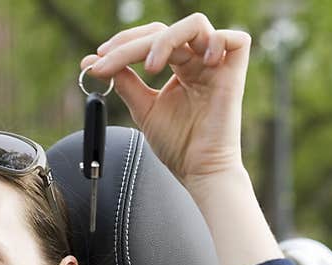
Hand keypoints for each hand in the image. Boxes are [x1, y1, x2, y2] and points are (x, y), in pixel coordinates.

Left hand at [81, 13, 250, 184]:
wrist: (199, 171)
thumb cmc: (179, 146)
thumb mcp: (143, 109)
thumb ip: (125, 83)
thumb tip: (94, 64)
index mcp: (180, 66)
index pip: (150, 38)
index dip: (124, 43)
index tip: (98, 60)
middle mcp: (197, 61)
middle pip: (163, 31)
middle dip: (130, 44)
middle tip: (108, 63)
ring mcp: (216, 66)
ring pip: (195, 25)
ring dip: (165, 40)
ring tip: (151, 66)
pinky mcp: (235, 75)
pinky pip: (236, 40)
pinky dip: (215, 42)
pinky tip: (198, 63)